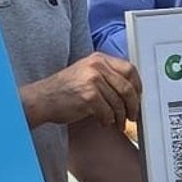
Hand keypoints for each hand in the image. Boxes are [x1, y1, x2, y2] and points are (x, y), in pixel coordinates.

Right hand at [21, 55, 138, 129]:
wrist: (42, 98)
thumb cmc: (64, 89)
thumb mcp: (86, 73)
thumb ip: (107, 75)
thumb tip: (130, 90)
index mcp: (99, 59)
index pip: (129, 69)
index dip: (137, 86)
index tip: (138, 97)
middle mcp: (97, 67)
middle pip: (128, 87)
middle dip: (133, 105)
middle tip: (132, 115)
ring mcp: (93, 81)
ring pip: (118, 103)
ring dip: (120, 117)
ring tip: (116, 123)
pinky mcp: (89, 97)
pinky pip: (108, 113)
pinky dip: (108, 121)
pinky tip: (103, 122)